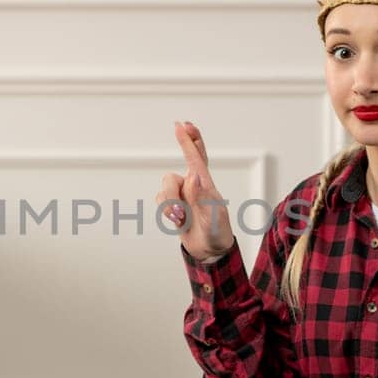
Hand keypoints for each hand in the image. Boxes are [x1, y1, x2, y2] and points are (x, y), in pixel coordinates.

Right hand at [159, 121, 232, 262]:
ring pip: (165, 188)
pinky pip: (161, 200)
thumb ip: (202, 197)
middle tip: (179, 125)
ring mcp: (182, 196)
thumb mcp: (214, 217)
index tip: (183, 125)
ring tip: (181, 217)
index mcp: (206, 186)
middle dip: (180, 150)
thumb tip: (192, 176)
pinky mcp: (173, 206)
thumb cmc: (217, 233)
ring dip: (169, 203)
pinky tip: (177, 221)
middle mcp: (193, 187)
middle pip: (176, 171)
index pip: (198, 158)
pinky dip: (165, 211)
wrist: (210, 251)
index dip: (191, 141)